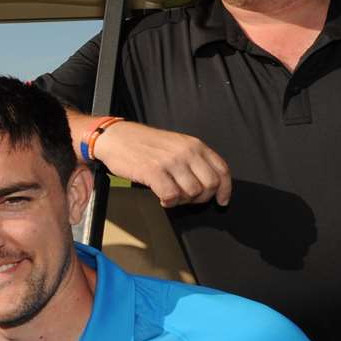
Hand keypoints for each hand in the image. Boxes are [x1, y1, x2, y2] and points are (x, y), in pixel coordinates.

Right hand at [90, 121, 231, 206]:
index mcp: (194, 144)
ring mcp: (171, 161)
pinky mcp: (154, 171)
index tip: (221, 201)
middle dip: (202, 198)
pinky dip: (169, 203)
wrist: (115, 137)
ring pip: (193, 193)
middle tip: (188, 199)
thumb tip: (207, 183)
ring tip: (171, 197)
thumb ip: (192, 159)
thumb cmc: (143, 143)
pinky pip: (172, 196)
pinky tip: (162, 198)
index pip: (222, 170)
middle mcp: (186, 152)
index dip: (225, 190)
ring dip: (183, 201)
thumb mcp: (175, 144)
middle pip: (210, 185)